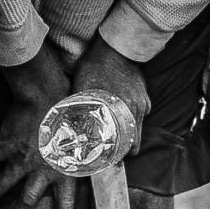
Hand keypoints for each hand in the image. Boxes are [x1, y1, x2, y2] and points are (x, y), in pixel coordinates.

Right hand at [0, 47, 77, 208]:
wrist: (48, 91)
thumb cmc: (70, 112)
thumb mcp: (85, 139)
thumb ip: (86, 157)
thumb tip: (107, 164)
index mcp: (66, 170)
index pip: (66, 206)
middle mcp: (43, 170)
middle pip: (25, 204)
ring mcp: (23, 160)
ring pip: (1, 189)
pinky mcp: (7, 147)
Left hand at [71, 37, 150, 151]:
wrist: (116, 45)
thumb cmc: (97, 66)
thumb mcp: (82, 88)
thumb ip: (77, 107)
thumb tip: (65, 124)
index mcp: (122, 111)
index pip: (127, 143)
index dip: (119, 156)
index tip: (113, 163)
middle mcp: (136, 109)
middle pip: (136, 139)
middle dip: (127, 149)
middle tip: (116, 156)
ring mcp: (142, 101)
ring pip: (139, 126)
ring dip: (131, 134)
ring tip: (120, 141)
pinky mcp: (144, 93)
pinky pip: (142, 112)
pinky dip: (135, 118)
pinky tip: (125, 118)